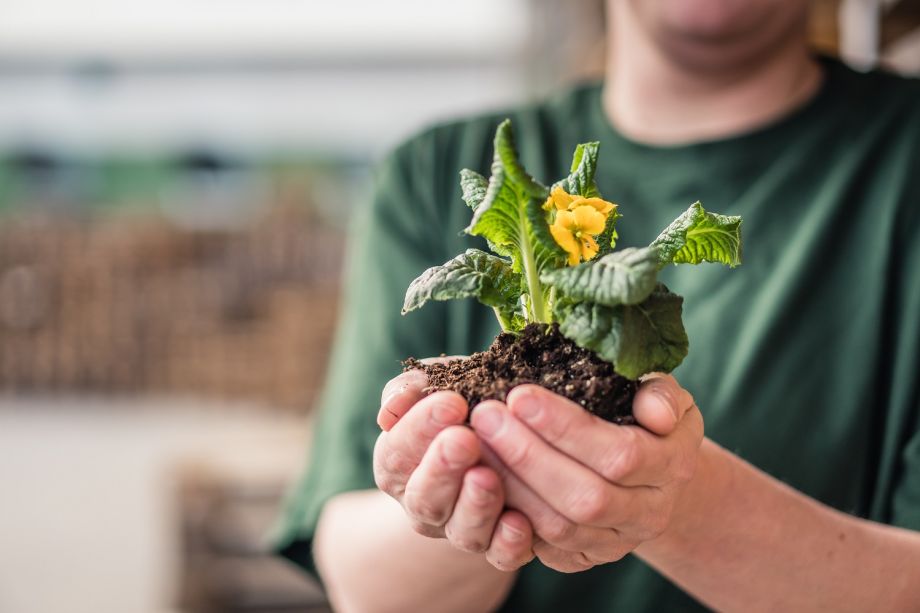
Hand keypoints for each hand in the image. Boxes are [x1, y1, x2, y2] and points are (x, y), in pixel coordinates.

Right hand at [374, 368, 535, 569]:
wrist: (496, 440)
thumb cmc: (461, 404)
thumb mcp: (434, 386)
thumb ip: (409, 389)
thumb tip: (393, 407)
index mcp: (398, 464)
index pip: (398, 450)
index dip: (420, 427)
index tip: (451, 402)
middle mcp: (423, 504)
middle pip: (425, 496)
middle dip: (444, 467)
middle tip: (465, 439)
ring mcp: (459, 529)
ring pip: (462, 530)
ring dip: (475, 505)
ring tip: (488, 477)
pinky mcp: (497, 547)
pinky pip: (500, 556)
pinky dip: (508, 543)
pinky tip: (520, 521)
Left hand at [470, 375, 701, 572]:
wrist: (651, 470)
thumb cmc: (645, 415)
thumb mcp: (662, 392)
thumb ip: (661, 393)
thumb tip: (654, 413)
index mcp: (673, 466)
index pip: (620, 454)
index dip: (567, 428)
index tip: (519, 395)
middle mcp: (649, 514)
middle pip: (586, 498)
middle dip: (528, 456)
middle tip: (485, 417)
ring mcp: (617, 542)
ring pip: (559, 527)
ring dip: (511, 485)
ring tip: (477, 442)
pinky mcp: (584, 558)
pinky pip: (542, 548)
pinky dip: (509, 515)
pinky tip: (482, 477)